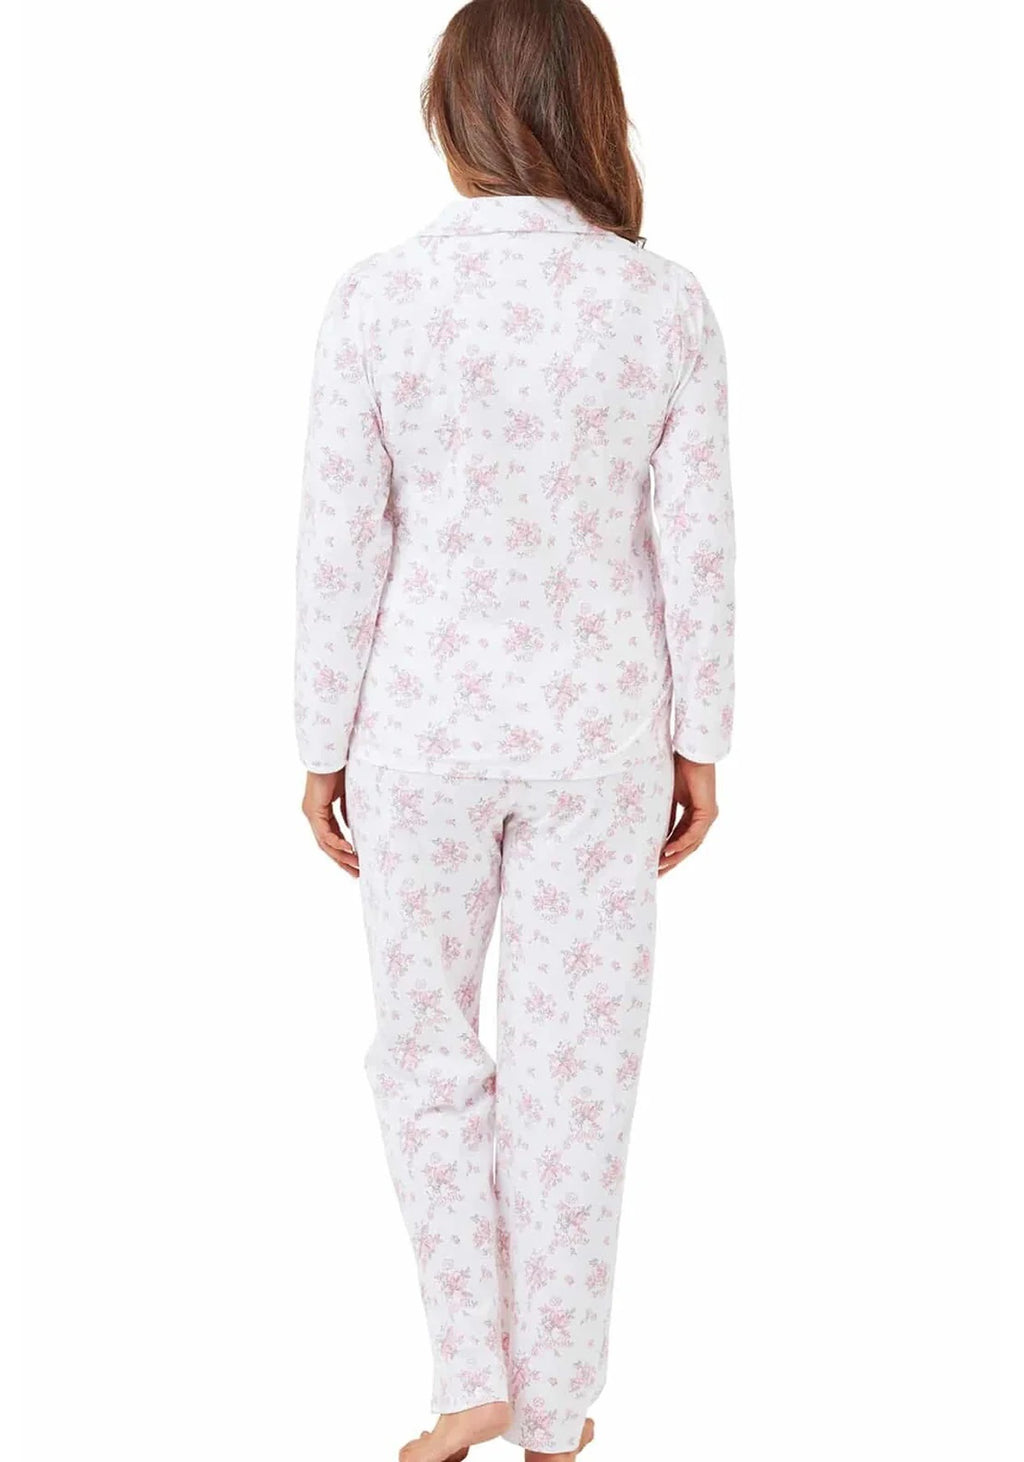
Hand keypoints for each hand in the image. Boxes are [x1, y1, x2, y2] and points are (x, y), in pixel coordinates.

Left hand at [301, 768, 358, 876]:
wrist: (332, 754)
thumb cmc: (340, 769)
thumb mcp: (348, 796)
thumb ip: (348, 812)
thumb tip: (353, 828)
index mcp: (321, 812)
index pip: (332, 837)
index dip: (344, 851)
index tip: (357, 863)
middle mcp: (313, 815)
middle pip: (327, 845)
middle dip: (342, 861)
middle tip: (356, 873)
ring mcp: (311, 813)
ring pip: (324, 843)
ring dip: (341, 856)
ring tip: (355, 866)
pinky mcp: (313, 810)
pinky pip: (324, 833)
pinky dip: (336, 842)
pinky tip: (348, 849)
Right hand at [659, 754, 717, 875]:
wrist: (690, 753)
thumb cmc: (678, 769)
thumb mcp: (666, 798)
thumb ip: (663, 816)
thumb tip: (649, 833)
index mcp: (693, 815)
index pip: (680, 840)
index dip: (667, 853)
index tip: (653, 864)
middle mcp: (703, 819)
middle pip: (687, 847)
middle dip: (671, 861)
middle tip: (656, 875)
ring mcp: (707, 817)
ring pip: (692, 844)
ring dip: (675, 856)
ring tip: (660, 866)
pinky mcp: (709, 813)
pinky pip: (694, 834)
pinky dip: (681, 843)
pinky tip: (668, 850)